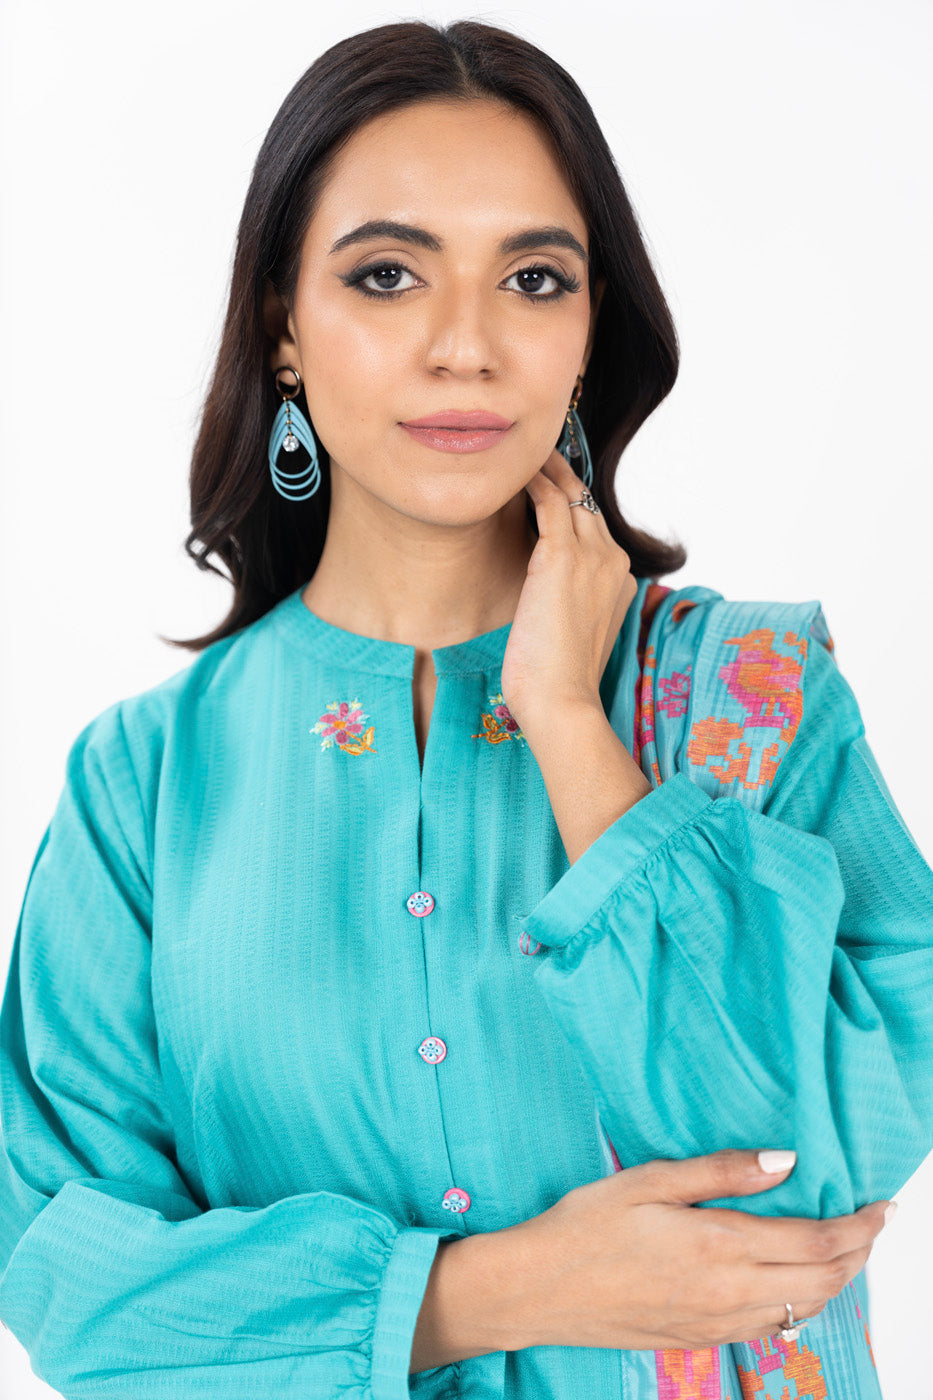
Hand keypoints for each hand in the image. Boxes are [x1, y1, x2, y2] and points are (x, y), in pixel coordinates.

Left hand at [500, 449, 637, 733]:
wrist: (561, 701)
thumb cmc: (557, 679)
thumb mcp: (570, 633)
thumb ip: (568, 604)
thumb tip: (544, 598)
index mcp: (620, 579)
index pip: (594, 526)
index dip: (571, 501)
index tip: (549, 483)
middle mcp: (614, 560)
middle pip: (586, 501)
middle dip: (561, 472)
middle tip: (532, 450)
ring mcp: (593, 556)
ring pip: (571, 492)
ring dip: (546, 467)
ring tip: (519, 451)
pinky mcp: (563, 558)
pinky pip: (549, 500)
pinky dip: (532, 480)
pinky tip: (511, 472)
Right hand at [504, 1148, 889, 1352]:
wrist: (540, 1290)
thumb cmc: (586, 1225)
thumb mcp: (651, 1180)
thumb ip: (723, 1171)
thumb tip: (785, 1160)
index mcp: (720, 1245)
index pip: (818, 1241)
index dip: (860, 1225)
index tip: (882, 1205)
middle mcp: (729, 1292)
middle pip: (824, 1280)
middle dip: (860, 1252)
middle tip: (873, 1223)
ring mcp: (718, 1323)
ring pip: (804, 1308)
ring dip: (837, 1279)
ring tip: (846, 1248)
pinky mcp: (702, 1339)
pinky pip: (771, 1326)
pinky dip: (802, 1303)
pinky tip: (795, 1281)